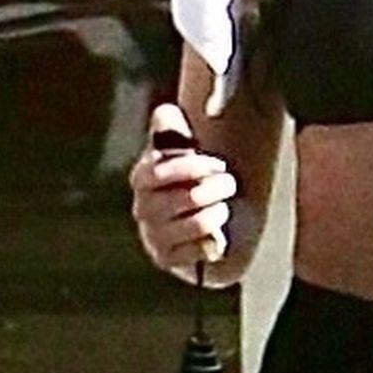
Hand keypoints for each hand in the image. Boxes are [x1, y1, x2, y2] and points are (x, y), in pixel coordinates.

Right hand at [128, 104, 238, 280]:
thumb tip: (165, 113)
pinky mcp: (167, 259)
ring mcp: (153, 236)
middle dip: (209, 190)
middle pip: (175, 200)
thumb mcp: (188, 150)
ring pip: (188, 226)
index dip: (187, 167)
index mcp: (143, 178)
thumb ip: (174, 132)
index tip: (217, 164)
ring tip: (224, 208)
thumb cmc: (199, 179)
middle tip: (229, 182)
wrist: (217, 222)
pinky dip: (211, 243)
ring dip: (214, 215)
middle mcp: (143, 208)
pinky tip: (219, 237)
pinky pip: (192, 253)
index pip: (155, 172)